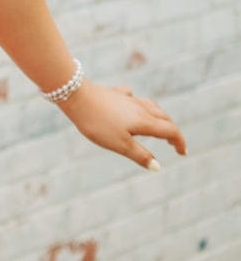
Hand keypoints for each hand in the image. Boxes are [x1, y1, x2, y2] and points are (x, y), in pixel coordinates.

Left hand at [59, 80, 186, 169]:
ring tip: (157, 125)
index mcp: (145, 121)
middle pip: (164, 118)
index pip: (170, 131)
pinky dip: (139, 104)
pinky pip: (132, 98)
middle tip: (172, 143)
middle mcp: (140, 108)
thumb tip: (158, 166)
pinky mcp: (115, 94)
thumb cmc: (98, 123)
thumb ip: (140, 155)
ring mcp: (127, 99)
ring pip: (151, 106)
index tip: (182, 153)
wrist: (77, 97)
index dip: (179, 142)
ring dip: (159, 117)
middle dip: (171, 130)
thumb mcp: (120, 145)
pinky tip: (132, 103)